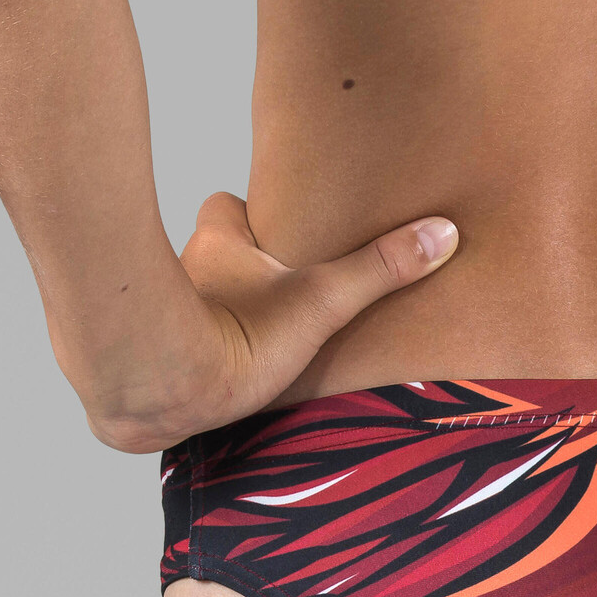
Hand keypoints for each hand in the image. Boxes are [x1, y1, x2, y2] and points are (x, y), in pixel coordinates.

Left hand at [177, 192, 457, 426]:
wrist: (163, 390)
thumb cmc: (236, 338)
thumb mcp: (321, 302)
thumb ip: (378, 271)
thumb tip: (441, 234)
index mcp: (220, 243)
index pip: (225, 206)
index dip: (249, 214)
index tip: (278, 227)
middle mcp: (187, 270)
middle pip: (214, 253)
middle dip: (242, 267)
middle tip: (281, 286)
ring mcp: (169, 314)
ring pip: (198, 299)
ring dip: (222, 312)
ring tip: (260, 336)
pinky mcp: (155, 358)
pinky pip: (181, 344)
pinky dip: (200, 353)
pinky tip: (227, 375)